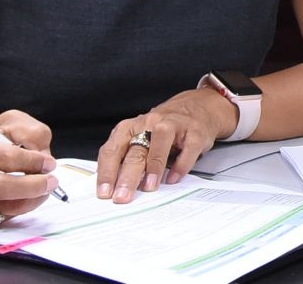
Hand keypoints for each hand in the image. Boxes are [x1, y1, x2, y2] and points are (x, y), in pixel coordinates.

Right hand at [0, 110, 56, 227]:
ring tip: (42, 190)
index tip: (48, 163)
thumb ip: (30, 133)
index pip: (5, 158)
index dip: (32, 162)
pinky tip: (24, 198)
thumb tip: (43, 156)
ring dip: (30, 200)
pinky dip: (18, 209)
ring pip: (2, 208)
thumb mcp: (9, 123)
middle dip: (33, 186)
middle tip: (51, 182)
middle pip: (0, 188)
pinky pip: (0, 219)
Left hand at [96, 88, 236, 201]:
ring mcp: (174, 124)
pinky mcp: (195, 131)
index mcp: (131, 127)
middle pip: (135, 151)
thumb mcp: (141, 137)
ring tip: (149, 187)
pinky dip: (180, 165)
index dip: (107, 172)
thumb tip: (117, 188)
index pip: (112, 150)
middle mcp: (150, 123)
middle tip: (123, 196)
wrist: (198, 106)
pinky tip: (174, 178)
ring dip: (153, 167)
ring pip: (159, 144)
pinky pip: (187, 149)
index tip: (105, 192)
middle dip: (127, 177)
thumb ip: (129, 158)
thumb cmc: (164, 126)